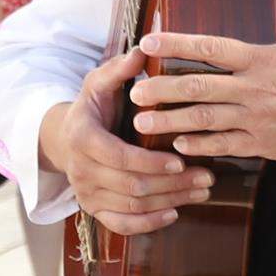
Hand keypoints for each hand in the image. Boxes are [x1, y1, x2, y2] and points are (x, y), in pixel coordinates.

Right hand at [38, 51, 211, 231]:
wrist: (67, 139)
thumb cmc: (94, 108)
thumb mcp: (100, 83)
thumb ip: (120, 69)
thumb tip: (143, 50)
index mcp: (82, 138)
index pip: (118, 157)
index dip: (151, 162)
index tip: (182, 159)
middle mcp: (80, 170)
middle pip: (131, 186)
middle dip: (173, 183)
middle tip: (208, 176)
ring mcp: (86, 193)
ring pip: (132, 206)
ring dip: (171, 200)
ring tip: (203, 189)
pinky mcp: (94, 209)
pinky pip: (121, 225)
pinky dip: (149, 223)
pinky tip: (175, 213)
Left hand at [133, 0, 275, 164]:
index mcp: (263, 58)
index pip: (211, 46)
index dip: (175, 43)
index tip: (146, 42)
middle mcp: (257, 87)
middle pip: (198, 85)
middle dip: (161, 89)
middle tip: (134, 93)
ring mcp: (260, 118)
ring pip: (204, 118)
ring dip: (170, 121)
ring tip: (143, 123)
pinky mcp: (266, 144)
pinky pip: (224, 145)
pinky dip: (199, 145)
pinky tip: (179, 145)